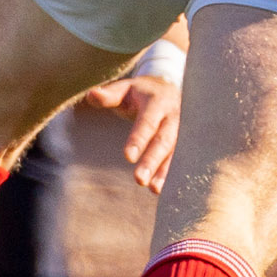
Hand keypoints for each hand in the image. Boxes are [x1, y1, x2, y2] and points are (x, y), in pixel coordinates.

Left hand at [82, 73, 180, 193]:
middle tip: (139, 180)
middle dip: (152, 161)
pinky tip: (160, 188)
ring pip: (174, 152)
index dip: (139, 139)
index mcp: (157, 102)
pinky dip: (171, 173)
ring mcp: (181, 129)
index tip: (128, 157)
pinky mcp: (185, 140)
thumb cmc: (140, 92)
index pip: (147, 122)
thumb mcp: (126, 89)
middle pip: (163, 140)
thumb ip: (110, 94)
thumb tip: (91, 95)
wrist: (168, 88)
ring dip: (164, 171)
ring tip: (153, 189)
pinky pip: (179, 158)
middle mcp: (173, 116)